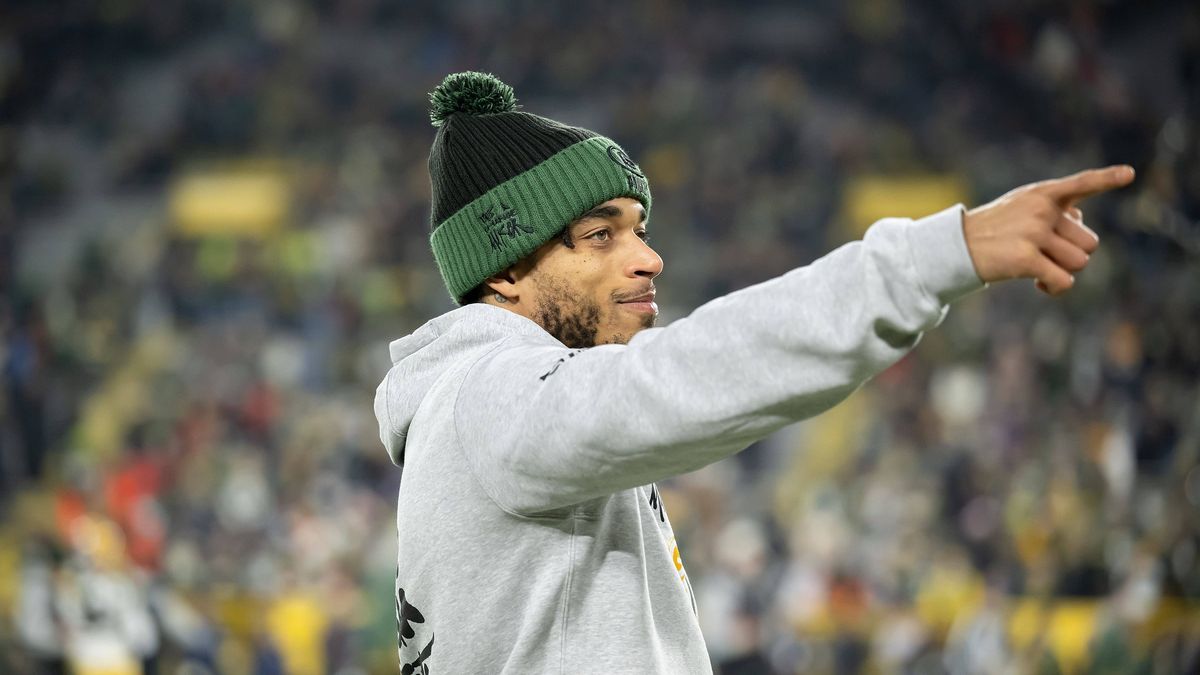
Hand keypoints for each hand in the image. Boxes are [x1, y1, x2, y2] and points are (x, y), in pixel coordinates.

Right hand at [962, 165, 1134, 295]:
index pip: (1081, 184)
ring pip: (1079, 263)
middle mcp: (1040, 210)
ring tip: (1040, 269)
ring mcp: (1033, 234)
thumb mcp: (1021, 208)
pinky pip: (1064, 280)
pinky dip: (1054, 287)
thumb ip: (1055, 210)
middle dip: (1074, 254)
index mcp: (1042, 194)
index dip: (1106, 178)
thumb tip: (1081, 221)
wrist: (955, 247)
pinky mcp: (1025, 259)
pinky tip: (1039, 285)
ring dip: (1063, 271)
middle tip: (1048, 255)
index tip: (1130, 174)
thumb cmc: (994, 229)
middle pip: (1090, 242)